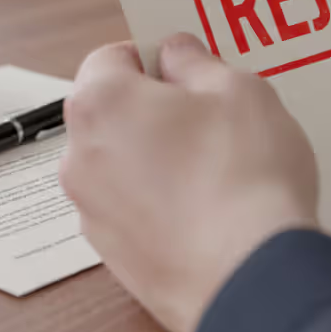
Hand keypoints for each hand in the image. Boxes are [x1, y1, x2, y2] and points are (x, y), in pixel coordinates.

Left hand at [60, 34, 319, 331]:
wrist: (250, 276)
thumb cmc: (243, 177)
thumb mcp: (238, 89)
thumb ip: (197, 62)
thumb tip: (177, 55)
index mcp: (101, 104)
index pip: (111, 57)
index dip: (153, 56)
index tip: (188, 67)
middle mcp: (81, 158)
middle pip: (112, 113)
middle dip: (155, 109)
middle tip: (211, 116)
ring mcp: (93, 212)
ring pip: (122, 164)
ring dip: (158, 157)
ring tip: (218, 167)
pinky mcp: (114, 256)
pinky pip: (134, 209)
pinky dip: (162, 202)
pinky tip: (210, 206)